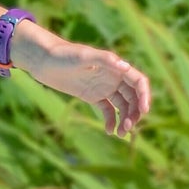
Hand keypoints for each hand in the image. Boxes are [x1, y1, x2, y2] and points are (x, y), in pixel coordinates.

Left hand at [13, 28, 151, 137]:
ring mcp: (103, 87)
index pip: (138, 82)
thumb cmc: (63, 54)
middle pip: (133, 97)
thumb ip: (104, 60)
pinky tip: (109, 131)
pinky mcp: (92, 96)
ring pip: (122, 106)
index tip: (143, 111)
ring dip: (125, 119)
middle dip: (134, 113)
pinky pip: (108, 110)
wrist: (43, 60)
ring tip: (120, 134)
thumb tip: (125, 67)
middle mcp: (113, 77)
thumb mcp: (83, 56)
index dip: (144, 96)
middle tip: (127, 128)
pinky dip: (111, 121)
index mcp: (115, 66)